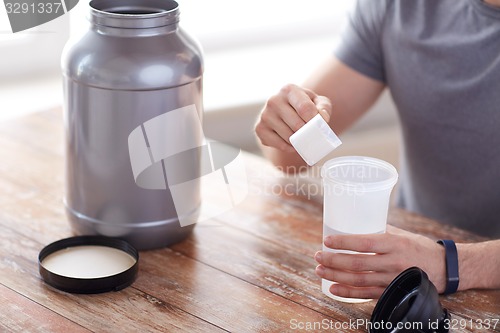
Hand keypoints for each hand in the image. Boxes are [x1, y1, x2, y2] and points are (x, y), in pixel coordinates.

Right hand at [255, 84, 331, 151]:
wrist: (283, 111)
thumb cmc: (303, 106)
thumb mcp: (317, 101)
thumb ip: (323, 107)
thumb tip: (322, 118)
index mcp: (289, 90)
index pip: (305, 108)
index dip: (315, 121)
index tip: (320, 126)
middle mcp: (273, 100)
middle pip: (297, 125)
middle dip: (308, 133)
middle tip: (312, 135)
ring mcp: (264, 115)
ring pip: (288, 136)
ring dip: (299, 141)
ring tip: (302, 137)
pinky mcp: (259, 129)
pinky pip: (279, 145)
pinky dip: (289, 147)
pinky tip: (292, 142)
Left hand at [314, 225, 446, 298]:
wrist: (444, 269)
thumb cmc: (419, 247)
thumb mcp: (401, 234)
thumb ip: (379, 230)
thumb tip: (354, 222)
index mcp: (394, 244)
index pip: (365, 242)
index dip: (345, 242)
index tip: (328, 240)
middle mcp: (393, 262)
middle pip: (358, 263)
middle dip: (334, 260)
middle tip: (318, 256)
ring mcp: (392, 279)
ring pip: (359, 280)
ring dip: (336, 276)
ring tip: (320, 270)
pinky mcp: (391, 291)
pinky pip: (366, 294)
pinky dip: (348, 293)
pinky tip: (333, 288)